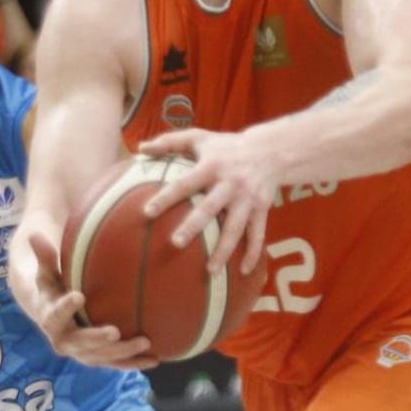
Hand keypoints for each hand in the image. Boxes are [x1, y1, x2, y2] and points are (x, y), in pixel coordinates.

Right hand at [7, 225, 156, 368]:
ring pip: (101, 357)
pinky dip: (133, 363)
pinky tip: (154, 360)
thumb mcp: (47, 271)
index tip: (79, 295)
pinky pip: (114, 363)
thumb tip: (35, 234)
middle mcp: (63, 341)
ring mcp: (81, 353)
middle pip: (80, 344)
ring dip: (122, 353)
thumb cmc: (53, 286)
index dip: (65, 308)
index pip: (54, 316)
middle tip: (115, 332)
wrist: (52, 314)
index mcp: (50, 319)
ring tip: (145, 342)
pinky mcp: (97, 358)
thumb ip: (44, 256)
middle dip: (97, 339)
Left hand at [135, 130, 273, 274]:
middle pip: (210, 208)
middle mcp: (229, 184)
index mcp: (211, 167)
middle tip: (176, 244)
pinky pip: (257, 235)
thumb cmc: (226, 146)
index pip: (184, 183)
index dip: (166, 197)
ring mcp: (247, 199)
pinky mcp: (262, 209)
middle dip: (194, 226)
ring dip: (224, 250)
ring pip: (235, 228)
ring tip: (210, 271)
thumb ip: (170, 142)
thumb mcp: (199, 138)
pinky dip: (252, 253)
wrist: (269, 151)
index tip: (147, 212)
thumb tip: (140, 148)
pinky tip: (243, 271)